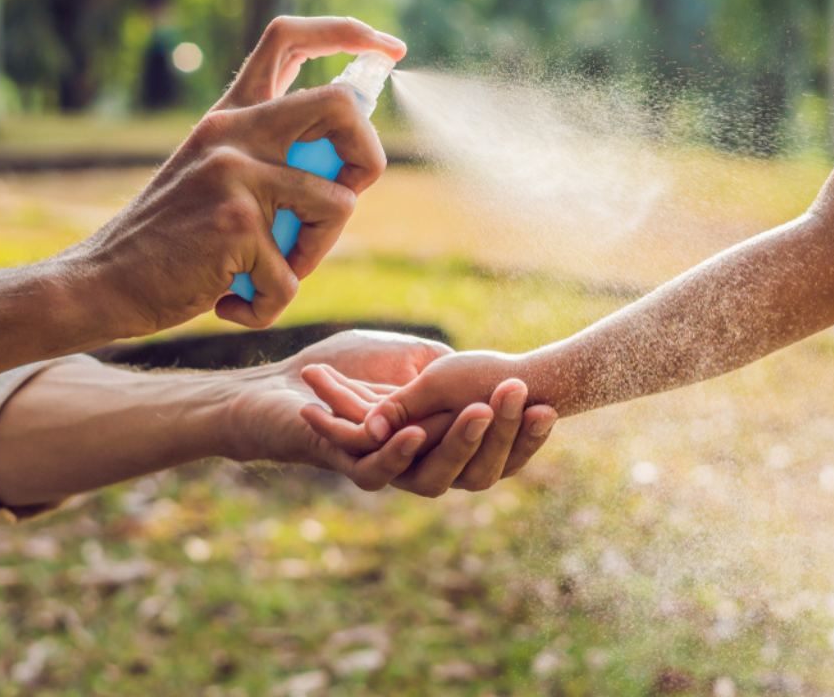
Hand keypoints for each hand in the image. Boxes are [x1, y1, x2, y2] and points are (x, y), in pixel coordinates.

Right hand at [67, 17, 407, 337]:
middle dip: (369, 156)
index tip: (388, 49)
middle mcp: (233, 132)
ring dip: (316, 254)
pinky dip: (271, 304)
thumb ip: (271, 160)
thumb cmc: (173, 242)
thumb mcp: (216, 178)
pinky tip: (233, 302)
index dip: (347, 33)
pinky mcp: (237, 224)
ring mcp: (235, 174)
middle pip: (340, 106)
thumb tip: (350, 165)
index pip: (288, 40)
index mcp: (230, 116)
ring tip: (270, 272)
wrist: (104, 282)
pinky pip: (294, 276)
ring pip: (338, 205)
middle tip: (347, 196)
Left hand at [225, 333, 555, 495]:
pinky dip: (397, 452)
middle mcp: (422, 466)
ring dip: (457, 441)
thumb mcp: (416, 359)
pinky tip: (413, 433)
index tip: (549, 407)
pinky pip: (380, 472)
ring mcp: (388, 471)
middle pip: (475, 468)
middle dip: (500, 432)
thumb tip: (503, 376)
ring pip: (433, 475)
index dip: (524, 435)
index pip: (498, 451)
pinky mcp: (349, 468)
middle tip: (518, 395)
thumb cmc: (348, 367)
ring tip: (478, 411)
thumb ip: (452, 372)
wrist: (284, 383)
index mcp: (444, 445)